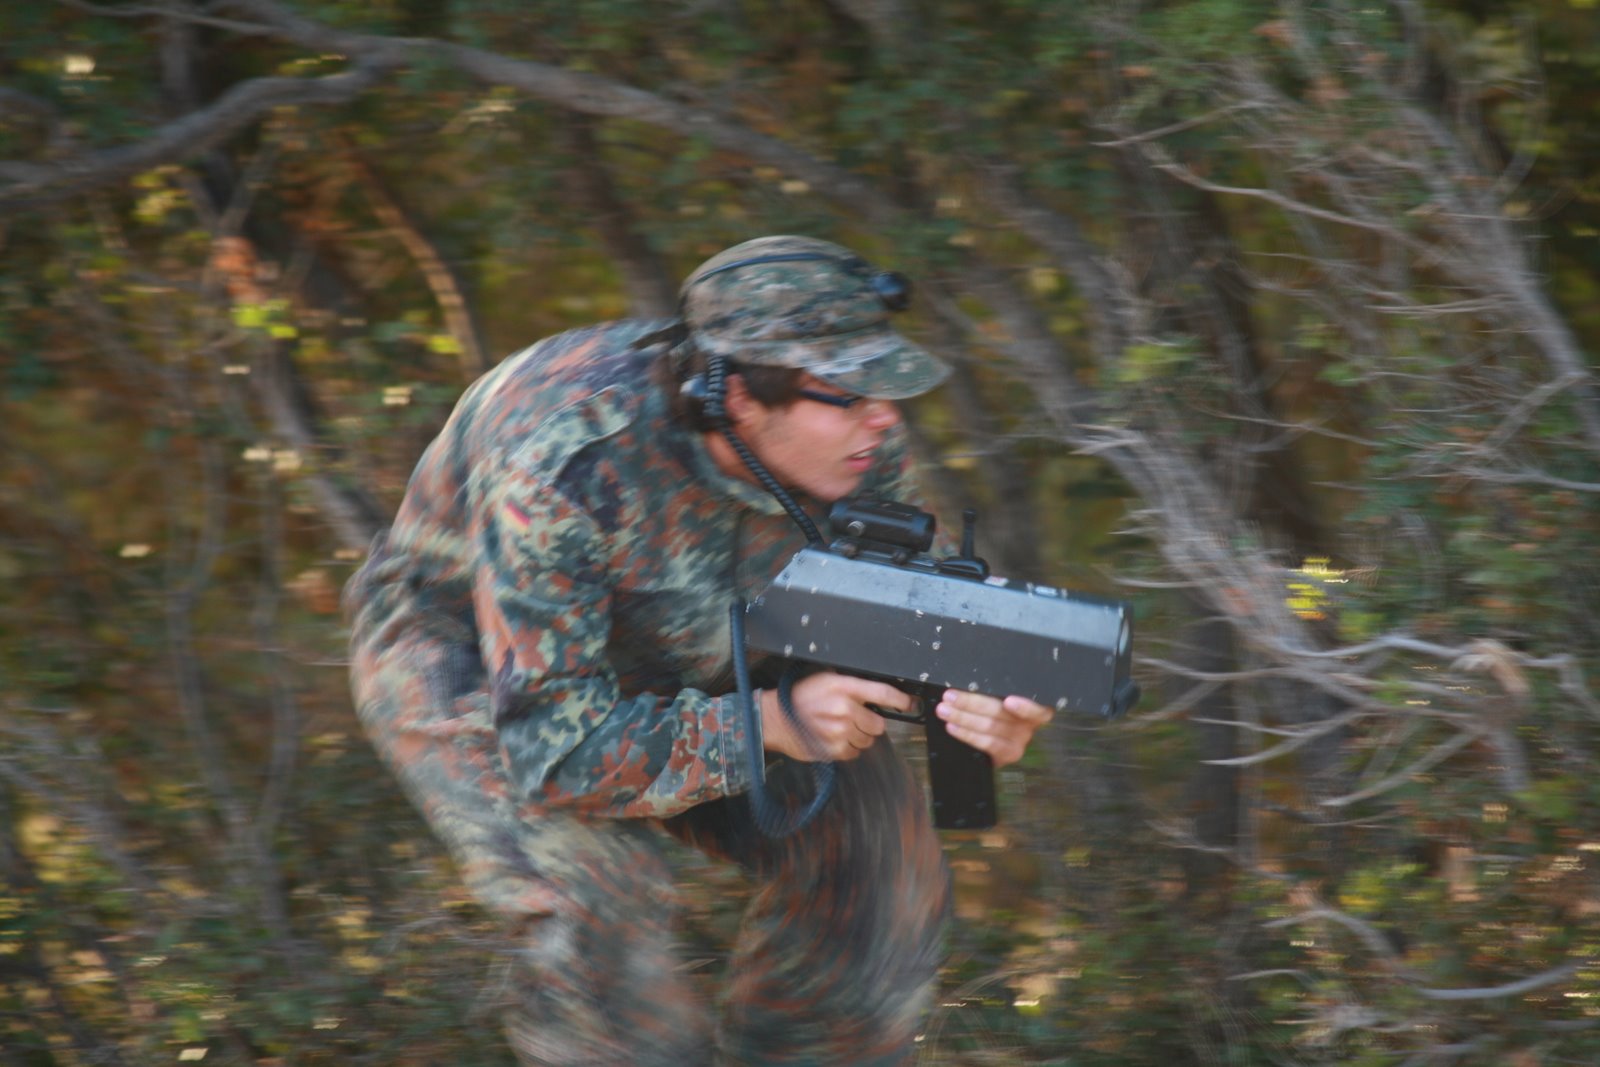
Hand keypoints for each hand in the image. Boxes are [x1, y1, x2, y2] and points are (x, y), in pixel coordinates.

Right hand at [759, 671, 904, 761]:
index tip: (909, 704)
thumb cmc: (802, 697)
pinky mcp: (834, 749)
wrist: (776, 718)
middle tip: (854, 719)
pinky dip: (847, 748)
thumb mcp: (827, 680)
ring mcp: (840, 731)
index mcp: (844, 687)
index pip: (882, 693)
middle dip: (870, 723)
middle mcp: (844, 708)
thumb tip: (877, 695)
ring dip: (858, 736)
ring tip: (839, 728)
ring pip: (868, 740)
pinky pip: (854, 753)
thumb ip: (852, 686)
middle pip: (879, 724)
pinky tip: (833, 738)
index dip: (900, 700)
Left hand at [934, 691, 1052, 767]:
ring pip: (990, 727)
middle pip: (1002, 713)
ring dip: (963, 717)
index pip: (1037, 708)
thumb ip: (992, 692)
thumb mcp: (998, 697)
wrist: (996, 741)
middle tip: (950, 697)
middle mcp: (1030, 725)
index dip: (1025, 707)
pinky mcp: (1007, 754)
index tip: (1009, 701)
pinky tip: (953, 727)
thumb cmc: (996, 710)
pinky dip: (966, 734)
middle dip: (971, 703)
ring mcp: (1020, 741)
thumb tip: (966, 683)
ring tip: (945, 710)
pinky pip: (986, 744)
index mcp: (1032, 706)